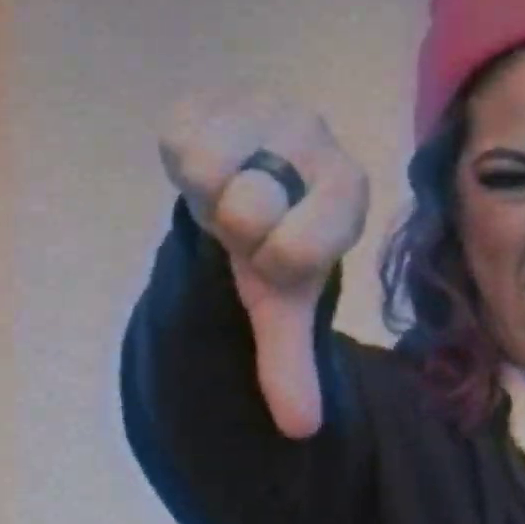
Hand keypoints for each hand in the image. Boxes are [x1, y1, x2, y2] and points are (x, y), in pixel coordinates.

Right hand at [158, 92, 369, 438]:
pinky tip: (204, 163)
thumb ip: (289, 360)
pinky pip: (177, 136)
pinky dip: (179, 161)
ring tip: (225, 190)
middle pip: (246, 211)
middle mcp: (315, 140)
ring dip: (205, 194)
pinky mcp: (216, 94)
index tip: (271, 256)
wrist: (246, 178)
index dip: (270, 266)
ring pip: (206, 168)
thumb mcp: (281, 301)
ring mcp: (266, 108)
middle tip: (245, 218)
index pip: (297, 252)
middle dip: (234, 229)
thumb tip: (302, 429)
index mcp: (347, 194)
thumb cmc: (273, 241)